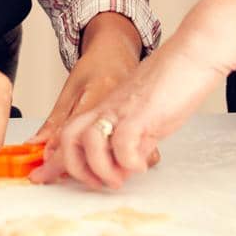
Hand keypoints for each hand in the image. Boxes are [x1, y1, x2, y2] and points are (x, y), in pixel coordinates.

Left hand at [30, 32, 227, 189]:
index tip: (42, 178)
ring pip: (90, 141)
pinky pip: (122, 143)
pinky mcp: (142, 112)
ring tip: (119, 178)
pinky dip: (128, 162)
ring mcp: (123, 108)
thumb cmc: (173, 78)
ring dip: (100, 169)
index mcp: (105, 104)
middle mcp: (108, 105)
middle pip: (70, 138)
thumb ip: (129, 132)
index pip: (70, 133)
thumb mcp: (143, 108)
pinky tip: (141, 165)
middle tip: (100, 183)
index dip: (55, 160)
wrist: (194, 51)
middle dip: (75, 168)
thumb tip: (125, 160)